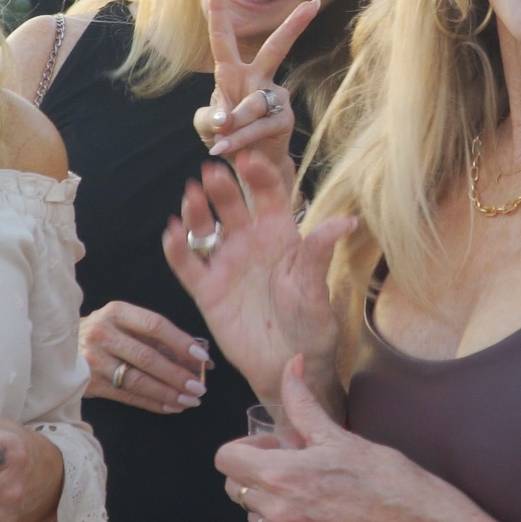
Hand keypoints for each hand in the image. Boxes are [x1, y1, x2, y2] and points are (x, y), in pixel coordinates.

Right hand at [79, 301, 211, 414]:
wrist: (60, 348)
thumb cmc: (106, 333)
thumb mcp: (125, 323)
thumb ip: (158, 338)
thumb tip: (200, 357)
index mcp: (117, 312)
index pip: (155, 325)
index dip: (181, 342)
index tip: (202, 357)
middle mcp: (103, 333)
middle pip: (147, 357)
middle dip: (177, 375)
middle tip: (199, 387)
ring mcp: (93, 360)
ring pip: (138, 380)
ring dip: (167, 393)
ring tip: (189, 401)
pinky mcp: (89, 383)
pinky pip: (127, 396)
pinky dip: (152, 403)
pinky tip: (170, 406)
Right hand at [163, 151, 352, 407]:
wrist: (290, 363)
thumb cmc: (310, 323)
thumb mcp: (315, 287)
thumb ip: (320, 252)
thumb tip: (348, 221)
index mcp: (280, 236)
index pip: (269, 196)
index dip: (259, 176)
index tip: (250, 158)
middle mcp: (251, 244)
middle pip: (233, 206)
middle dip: (224, 186)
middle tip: (213, 169)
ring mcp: (227, 265)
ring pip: (205, 229)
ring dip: (196, 209)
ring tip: (191, 192)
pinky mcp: (207, 290)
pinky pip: (187, 265)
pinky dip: (176, 247)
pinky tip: (172, 230)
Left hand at [192, 0, 316, 172]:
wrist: (250, 162)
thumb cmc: (228, 135)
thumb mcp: (208, 125)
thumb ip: (210, 118)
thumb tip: (226, 118)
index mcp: (233, 71)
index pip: (224, 36)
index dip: (220, 9)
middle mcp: (257, 78)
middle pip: (275, 48)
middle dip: (294, 26)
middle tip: (314, 4)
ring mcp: (274, 97)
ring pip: (253, 102)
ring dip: (233, 123)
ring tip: (219, 139)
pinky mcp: (283, 120)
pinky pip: (258, 127)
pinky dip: (237, 140)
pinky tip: (222, 148)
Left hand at [217, 356, 509, 521]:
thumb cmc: (385, 479)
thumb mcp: (339, 435)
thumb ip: (303, 402)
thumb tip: (292, 365)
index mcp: (283, 475)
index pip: (225, 459)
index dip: (245, 446)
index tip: (273, 443)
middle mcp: (278, 510)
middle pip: (233, 485)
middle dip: (254, 468)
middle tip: (289, 459)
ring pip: (251, 509)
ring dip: (268, 493)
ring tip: (304, 482)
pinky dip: (282, 514)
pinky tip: (313, 502)